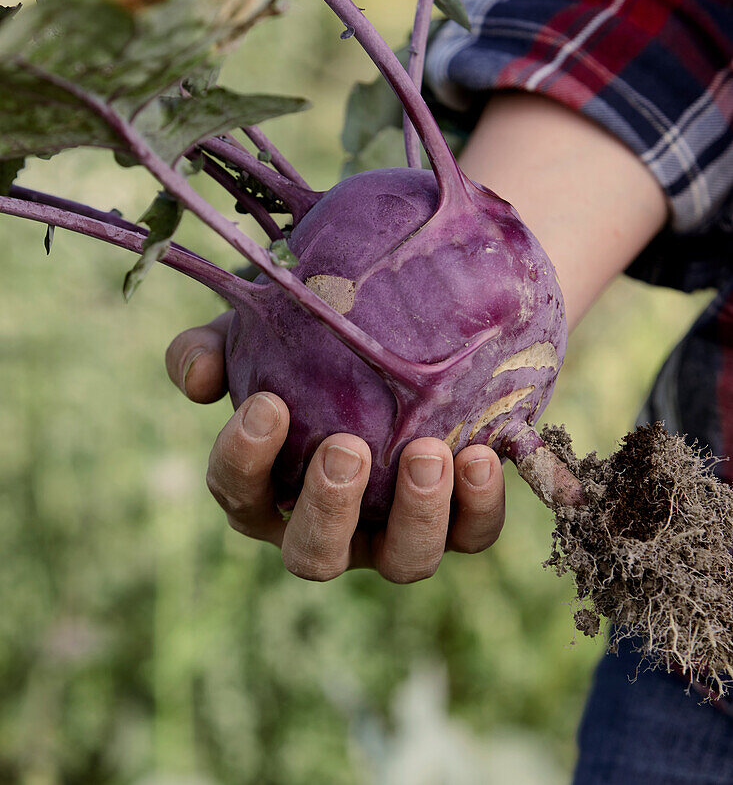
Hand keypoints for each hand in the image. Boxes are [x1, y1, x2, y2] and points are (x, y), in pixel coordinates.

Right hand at [166, 313, 505, 581]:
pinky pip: (473, 534)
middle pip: (314, 554)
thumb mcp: (254, 335)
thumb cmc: (307, 343)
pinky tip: (481, 455)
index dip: (245, 459)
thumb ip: (211, 348)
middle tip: (345, 449)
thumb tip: (196, 376)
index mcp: (267, 488)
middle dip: (329, 508)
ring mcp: (394, 532)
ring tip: (427, 452)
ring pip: (404, 562)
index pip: (239, 492)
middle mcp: (329, 526)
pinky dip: (480, 506)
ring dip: (417, 515)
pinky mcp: (457, 522)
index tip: (267, 405)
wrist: (394, 330)